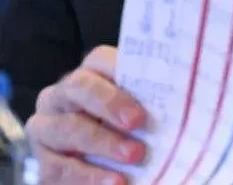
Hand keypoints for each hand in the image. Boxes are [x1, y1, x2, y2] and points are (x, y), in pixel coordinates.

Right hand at [25, 46, 148, 183]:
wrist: (101, 164)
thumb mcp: (140, 112)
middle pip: (79, 87)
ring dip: (103, 142)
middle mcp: (61, 95)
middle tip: (138, 123)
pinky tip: (115, 181)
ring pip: (68, 128)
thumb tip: (188, 99)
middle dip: (110, 104)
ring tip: (133, 156)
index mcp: (89, 75)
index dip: (120, 70)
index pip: (99, 60)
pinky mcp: (44, 161)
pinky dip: (89, 176)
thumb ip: (155, 101)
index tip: (144, 85)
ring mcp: (46, 127)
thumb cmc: (128, 132)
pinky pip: (60, 167)